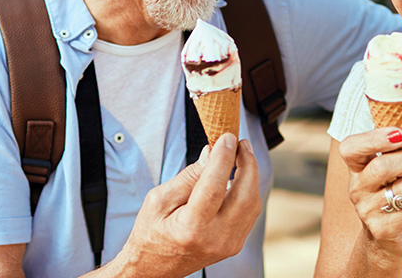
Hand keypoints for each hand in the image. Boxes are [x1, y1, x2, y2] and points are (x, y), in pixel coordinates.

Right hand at [104, 134, 259, 277]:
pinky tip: (239, 177)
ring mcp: (228, 244)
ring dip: (250, 176)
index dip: (224, 158)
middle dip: (247, 163)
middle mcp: (215, 238)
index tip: (228, 138)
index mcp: (191, 228)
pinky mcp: (234, 244)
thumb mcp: (159, 200)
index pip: (215, 186)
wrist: (152, 268)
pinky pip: (249, 213)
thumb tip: (211, 152)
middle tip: (240, 143)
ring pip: (251, 203)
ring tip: (240, 155)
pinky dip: (247, 191)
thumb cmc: (150, 234)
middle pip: (244, 195)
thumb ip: (188, 176)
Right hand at [338, 127, 401, 268]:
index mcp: (356, 169)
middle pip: (383, 167)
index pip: (350, 148)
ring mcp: (367, 211)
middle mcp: (357, 189)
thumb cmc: (392, 192)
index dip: (374, 138)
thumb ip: (395, 148)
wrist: (385, 237)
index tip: (400, 134)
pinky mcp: (382, 230)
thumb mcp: (388, 169)